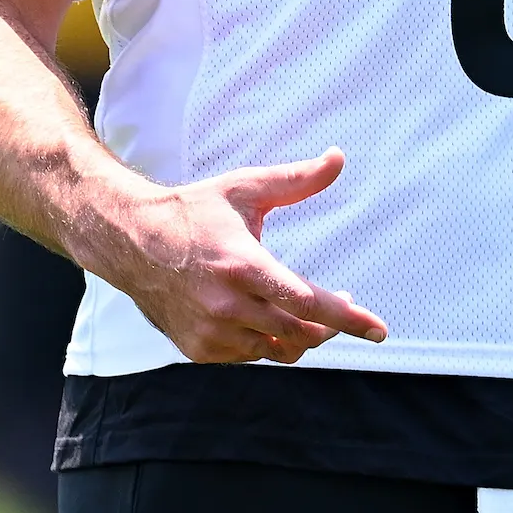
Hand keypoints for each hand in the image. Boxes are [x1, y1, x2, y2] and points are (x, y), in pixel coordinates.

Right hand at [93, 147, 386, 364]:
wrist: (132, 242)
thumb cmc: (195, 211)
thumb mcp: (245, 189)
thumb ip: (296, 180)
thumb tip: (338, 157)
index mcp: (243, 265)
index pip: (307, 302)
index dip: (347, 318)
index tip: (379, 329)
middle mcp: (227, 305)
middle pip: (299, 333)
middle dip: (330, 325)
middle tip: (343, 306)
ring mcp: (211, 332)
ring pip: (277, 349)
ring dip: (299, 335)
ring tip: (303, 310)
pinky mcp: (199, 349)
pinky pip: (250, 355)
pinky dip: (265, 340)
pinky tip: (262, 315)